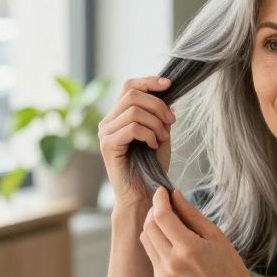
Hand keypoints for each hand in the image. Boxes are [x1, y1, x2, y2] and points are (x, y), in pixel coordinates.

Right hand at [97, 76, 175, 210]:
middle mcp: (108, 122)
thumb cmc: (151, 168)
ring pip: (134, 111)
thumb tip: (169, 99)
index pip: (129, 86)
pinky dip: (149, 134)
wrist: (143, 195)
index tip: (169, 85)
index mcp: (118, 116)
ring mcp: (105, 133)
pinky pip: (132, 128)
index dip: (149, 81)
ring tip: (162, 138)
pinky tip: (154, 146)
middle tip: (171, 122)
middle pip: (133, 94)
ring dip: (156, 123)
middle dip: (158, 105)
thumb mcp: (161, 136)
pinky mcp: (108, 146)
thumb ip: (162, 117)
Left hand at [139, 187, 257, 276]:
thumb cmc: (228, 265)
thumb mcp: (215, 234)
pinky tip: (168, 236)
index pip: (162, 217)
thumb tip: (175, 195)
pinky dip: (154, 239)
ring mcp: (164, 273)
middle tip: (165, 203)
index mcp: (188, 248)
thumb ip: (191, 214)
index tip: (163, 190)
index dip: (159, 199)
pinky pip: (150, 252)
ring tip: (167, 219)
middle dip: (154, 209)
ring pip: (145, 238)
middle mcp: (171, 262)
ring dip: (152, 224)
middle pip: (150, 226)